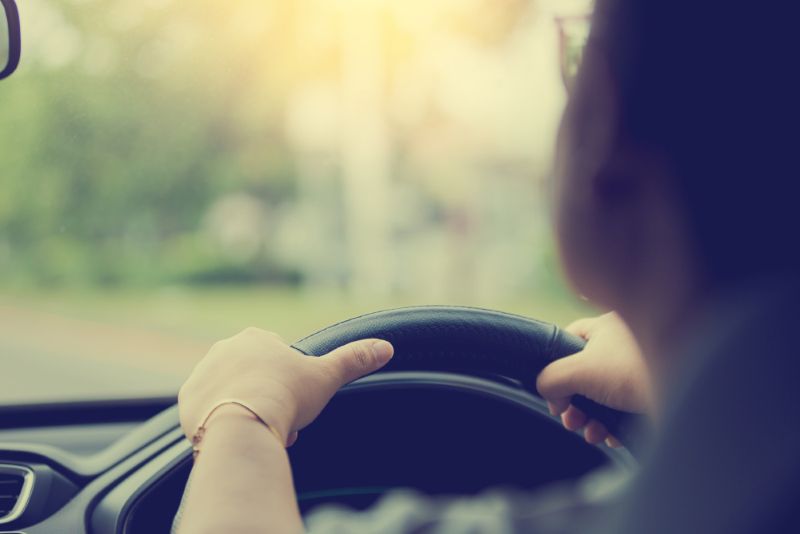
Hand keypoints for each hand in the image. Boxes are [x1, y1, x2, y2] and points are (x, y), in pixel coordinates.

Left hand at [178, 327, 393, 447]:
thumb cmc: (286, 396)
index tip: (293, 401)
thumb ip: (354, 359)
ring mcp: (202, 374)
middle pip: (251, 377)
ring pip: (229, 393)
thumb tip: (386, 346)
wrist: (243, 424)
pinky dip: (221, 424)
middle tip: (279, 420)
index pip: (273, 357)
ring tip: (260, 432)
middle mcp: (223, 349)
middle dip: (265, 397)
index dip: (287, 382)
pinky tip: (237, 436)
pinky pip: (206, 412)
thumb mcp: (326, 377)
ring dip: (243, 410)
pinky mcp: (187, 400)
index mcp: (254, 339)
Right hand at [536, 312, 650, 446]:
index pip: (569, 340)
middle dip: (574, 403)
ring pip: (604, 394)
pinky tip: (612, 437)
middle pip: (585, 373)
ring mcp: (640, 368)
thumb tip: (548, 393)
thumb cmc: (632, 371)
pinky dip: (614, 424)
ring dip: (592, 419)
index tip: (555, 395)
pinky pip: (626, 407)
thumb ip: (551, 378)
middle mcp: (624, 344)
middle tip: (571, 421)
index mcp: (606, 327)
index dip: (555, 368)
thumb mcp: (579, 370)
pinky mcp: (653, 392)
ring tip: (591, 434)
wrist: (688, 393)